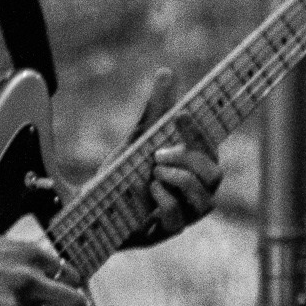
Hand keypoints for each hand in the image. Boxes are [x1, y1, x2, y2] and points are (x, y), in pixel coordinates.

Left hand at [126, 66, 220, 243]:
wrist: (90, 208)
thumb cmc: (123, 174)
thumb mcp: (138, 140)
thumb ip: (154, 111)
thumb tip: (167, 72)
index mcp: (192, 169)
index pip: (210, 149)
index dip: (200, 132)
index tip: (179, 114)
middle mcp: (194, 193)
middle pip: (215, 175)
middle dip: (189, 159)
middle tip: (158, 154)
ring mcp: (182, 216)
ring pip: (205, 202)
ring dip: (180, 180)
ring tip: (154, 171)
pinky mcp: (162, 233)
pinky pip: (176, 221)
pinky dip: (164, 202)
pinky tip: (147, 189)